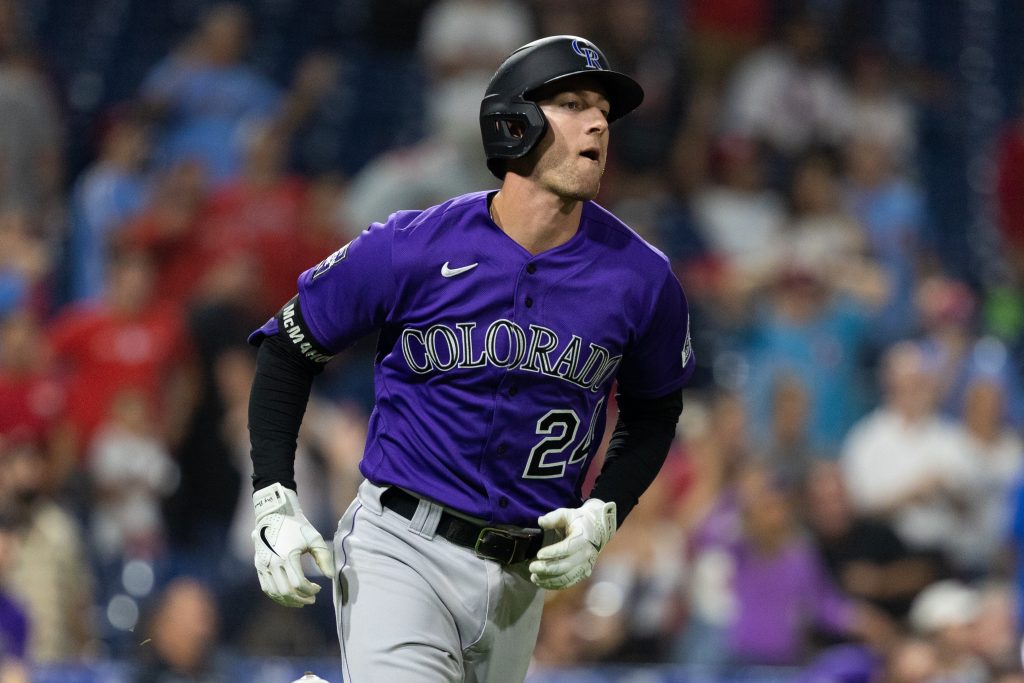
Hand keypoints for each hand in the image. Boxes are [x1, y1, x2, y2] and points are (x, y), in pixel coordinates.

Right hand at [252, 483, 334, 606]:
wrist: (275, 513)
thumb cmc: (298, 526)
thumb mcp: (315, 539)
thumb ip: (324, 558)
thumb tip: (330, 576)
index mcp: (287, 556)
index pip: (298, 584)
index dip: (310, 591)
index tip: (318, 588)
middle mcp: (273, 562)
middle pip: (286, 591)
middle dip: (300, 599)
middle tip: (312, 600)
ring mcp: (263, 564)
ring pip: (274, 592)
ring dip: (288, 600)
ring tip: (300, 601)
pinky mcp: (258, 565)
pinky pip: (266, 587)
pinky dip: (276, 595)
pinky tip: (287, 596)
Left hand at [529, 498, 615, 589]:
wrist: (597, 531)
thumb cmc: (579, 521)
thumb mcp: (567, 514)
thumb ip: (554, 517)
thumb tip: (541, 521)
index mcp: (583, 538)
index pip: (568, 548)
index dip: (553, 552)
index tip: (539, 554)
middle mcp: (586, 554)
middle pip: (566, 566)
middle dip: (547, 568)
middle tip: (532, 567)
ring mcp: (586, 566)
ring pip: (567, 577)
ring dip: (549, 580)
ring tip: (534, 577)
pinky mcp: (584, 573)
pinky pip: (569, 583)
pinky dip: (554, 585)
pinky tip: (542, 582)